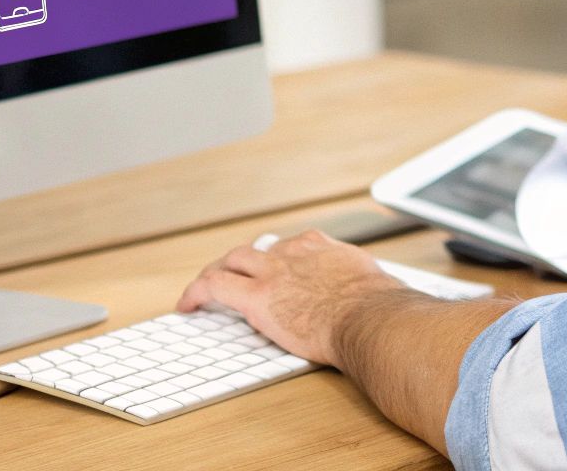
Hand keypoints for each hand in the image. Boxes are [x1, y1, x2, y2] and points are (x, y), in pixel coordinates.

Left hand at [177, 229, 404, 366]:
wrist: (370, 317)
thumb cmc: (378, 308)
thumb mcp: (374, 283)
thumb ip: (362, 287)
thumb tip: (376, 298)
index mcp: (322, 249)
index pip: (293, 248)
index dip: (280, 262)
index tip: (279, 274)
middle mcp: (294, 253)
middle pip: (257, 250)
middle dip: (241, 262)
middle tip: (231, 275)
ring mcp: (272, 272)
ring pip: (232, 261)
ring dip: (216, 272)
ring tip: (204, 288)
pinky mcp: (256, 296)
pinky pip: (214, 286)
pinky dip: (196, 292)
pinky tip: (187, 305)